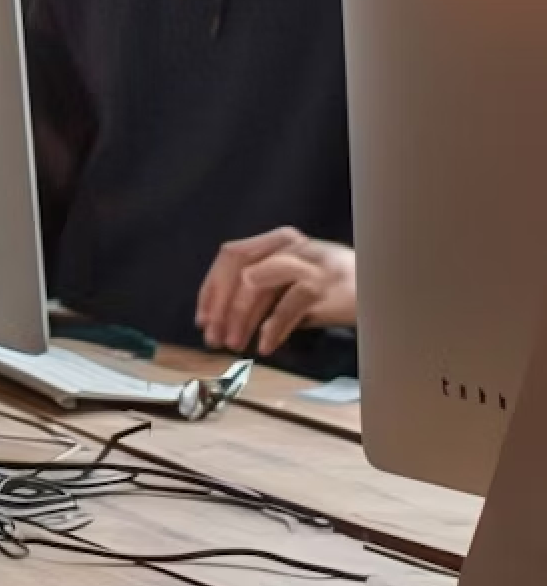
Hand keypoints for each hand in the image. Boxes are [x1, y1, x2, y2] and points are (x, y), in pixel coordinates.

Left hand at [195, 227, 357, 354]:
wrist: (383, 288)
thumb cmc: (333, 288)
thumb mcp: (293, 279)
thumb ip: (260, 287)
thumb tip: (219, 317)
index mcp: (279, 239)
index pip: (231, 255)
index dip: (211, 288)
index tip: (202, 319)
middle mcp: (292, 245)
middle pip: (239, 268)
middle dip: (220, 306)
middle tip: (213, 337)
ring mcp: (309, 263)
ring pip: (256, 284)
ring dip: (239, 318)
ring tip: (235, 344)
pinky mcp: (324, 286)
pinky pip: (287, 308)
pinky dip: (272, 329)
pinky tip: (265, 346)